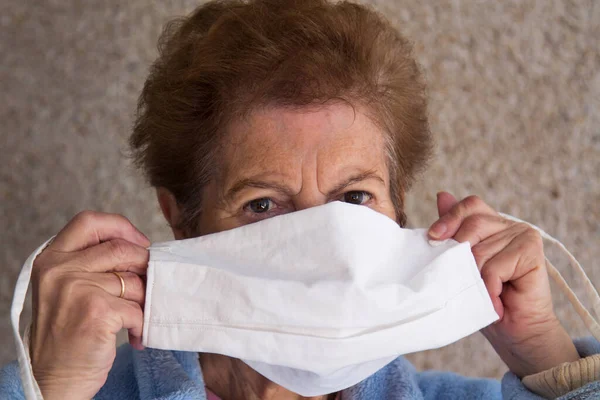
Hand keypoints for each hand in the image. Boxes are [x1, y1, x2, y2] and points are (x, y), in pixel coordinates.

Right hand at [29, 211, 149, 399]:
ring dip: (143, 302)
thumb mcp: (65, 290)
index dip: (120, 226)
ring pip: (134, 281)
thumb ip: (90, 264)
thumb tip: (140, 249)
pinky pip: (137, 309)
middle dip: (143, 266)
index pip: (89, 221)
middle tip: (147, 285)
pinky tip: (135, 336)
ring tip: (136, 319)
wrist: (52, 381)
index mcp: (51, 259)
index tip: (139, 243)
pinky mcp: (97, 312)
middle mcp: (60, 271)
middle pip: (120, 248)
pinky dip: (142, 324)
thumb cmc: (66, 335)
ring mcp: (77, 290)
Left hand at [428, 192, 578, 376]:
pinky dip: (488, 287)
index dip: (450, 218)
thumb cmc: (484, 299)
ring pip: (481, 250)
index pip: (469, 206)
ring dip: (475, 278)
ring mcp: (524, 235)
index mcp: (491, 223)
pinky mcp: (532, 252)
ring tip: (481, 293)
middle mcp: (509, 225)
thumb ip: (454, 232)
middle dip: (460, 254)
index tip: (433, 238)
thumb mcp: (461, 264)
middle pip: (473, 225)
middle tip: (463, 279)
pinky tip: (493, 300)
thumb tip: (442, 195)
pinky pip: (495, 266)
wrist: (514, 332)